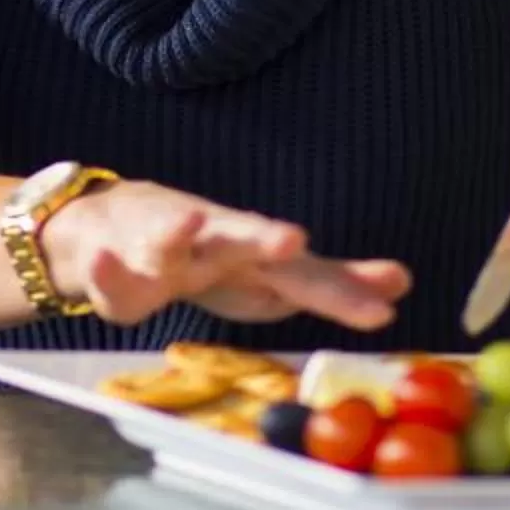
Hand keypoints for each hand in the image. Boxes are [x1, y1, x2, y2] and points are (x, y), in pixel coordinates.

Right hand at [41, 178, 409, 331]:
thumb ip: (330, 282)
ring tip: (190, 222)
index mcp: (257, 252)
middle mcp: (216, 239)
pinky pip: (112, 273)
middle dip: (264, 239)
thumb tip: (405, 283)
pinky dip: (107, 267)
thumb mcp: (271, 274)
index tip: (394, 286)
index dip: (345, 285)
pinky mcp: (117, 260)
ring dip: (177, 231)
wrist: (116, 227)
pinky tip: (104, 262)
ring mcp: (164, 244)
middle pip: (243, 238)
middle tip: (292, 238)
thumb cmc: (208, 255)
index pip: (308, 270)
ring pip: (170, 238)